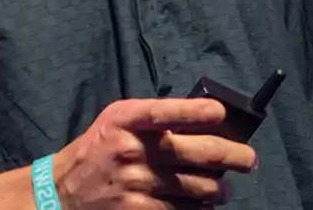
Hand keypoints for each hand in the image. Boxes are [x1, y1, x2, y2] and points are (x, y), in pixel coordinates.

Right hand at [51, 98, 258, 208]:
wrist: (63, 192)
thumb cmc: (99, 149)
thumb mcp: (118, 121)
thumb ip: (153, 118)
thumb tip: (204, 121)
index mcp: (126, 120)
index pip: (165, 112)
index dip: (196, 112)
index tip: (221, 114)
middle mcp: (132, 150)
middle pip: (199, 153)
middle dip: (235, 157)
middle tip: (249, 160)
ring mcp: (137, 184)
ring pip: (200, 187)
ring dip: (221, 189)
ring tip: (224, 188)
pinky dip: (201, 208)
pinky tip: (204, 204)